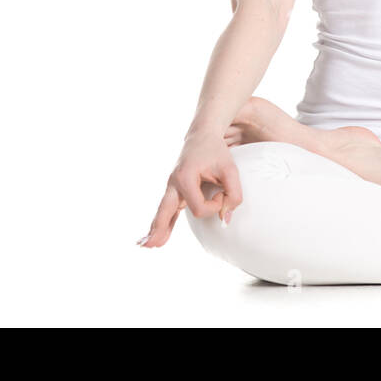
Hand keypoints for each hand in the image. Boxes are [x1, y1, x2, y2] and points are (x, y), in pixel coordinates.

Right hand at [138, 127, 243, 247]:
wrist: (203, 135)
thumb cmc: (217, 152)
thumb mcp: (231, 170)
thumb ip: (234, 194)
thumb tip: (225, 219)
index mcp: (185, 177)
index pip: (199, 208)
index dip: (214, 206)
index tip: (222, 193)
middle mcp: (174, 183)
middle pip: (165, 211)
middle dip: (160, 228)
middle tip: (150, 245)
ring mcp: (172, 186)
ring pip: (162, 211)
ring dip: (155, 228)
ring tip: (146, 245)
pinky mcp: (174, 189)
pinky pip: (166, 208)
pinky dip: (160, 221)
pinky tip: (154, 236)